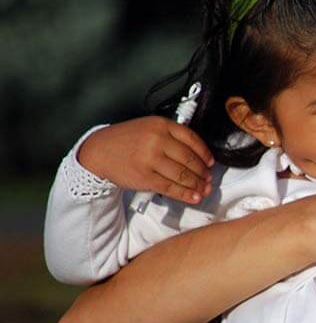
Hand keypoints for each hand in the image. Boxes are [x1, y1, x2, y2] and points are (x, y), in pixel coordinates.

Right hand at [78, 117, 213, 203]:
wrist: (99, 151)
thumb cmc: (127, 140)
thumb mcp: (150, 128)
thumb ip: (172, 136)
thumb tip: (199, 155)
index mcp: (161, 125)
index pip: (192, 139)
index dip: (205, 154)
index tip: (210, 162)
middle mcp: (157, 140)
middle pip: (190, 159)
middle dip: (203, 172)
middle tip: (208, 178)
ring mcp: (151, 159)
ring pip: (183, 175)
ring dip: (198, 185)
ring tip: (204, 189)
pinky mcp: (145, 177)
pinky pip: (171, 188)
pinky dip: (186, 194)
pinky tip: (194, 197)